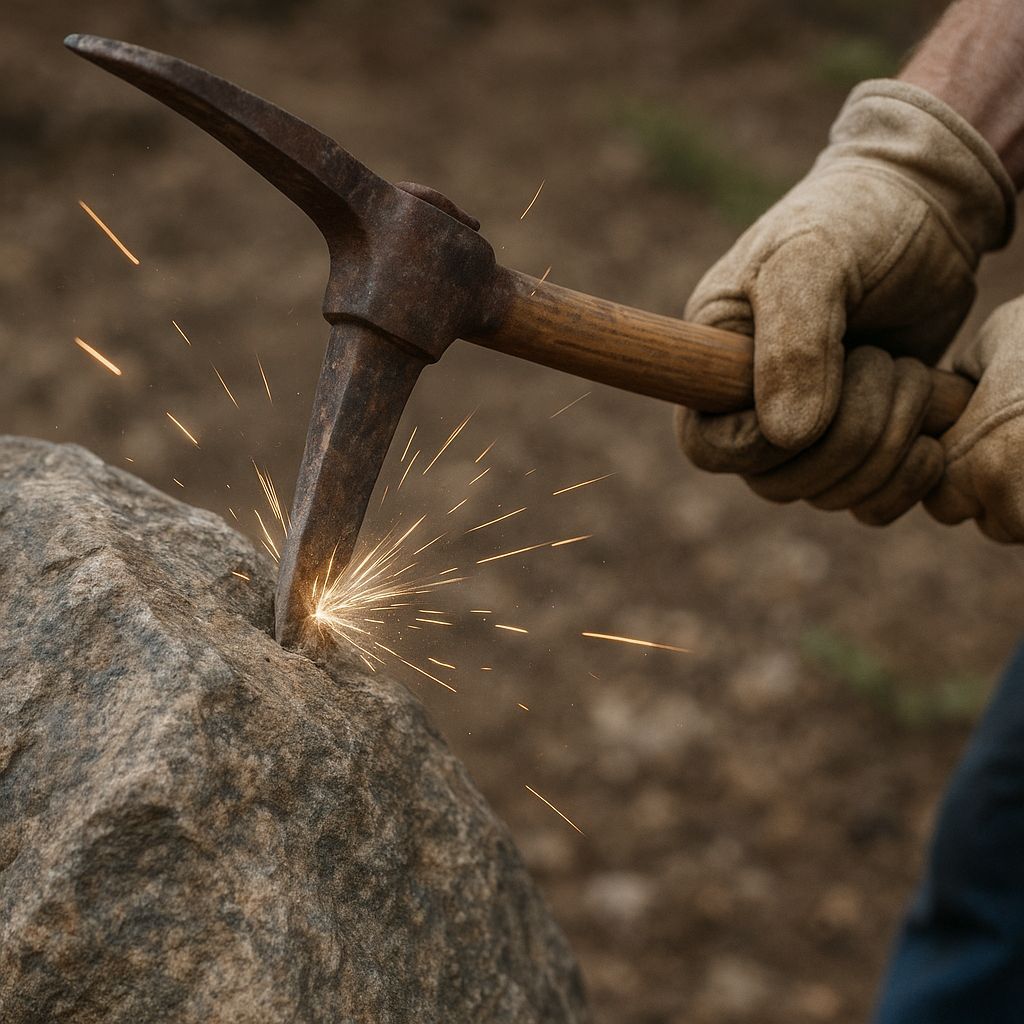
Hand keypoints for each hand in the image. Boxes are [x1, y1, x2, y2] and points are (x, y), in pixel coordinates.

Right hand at [678, 79, 1012, 518]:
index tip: (809, 393)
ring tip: (911, 373)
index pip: (708, 447)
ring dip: (887, 442)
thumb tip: (786, 436)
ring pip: (830, 494)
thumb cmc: (855, 218)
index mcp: (714, 362)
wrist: (929, 208)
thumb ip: (793, 342)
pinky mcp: (864, 443)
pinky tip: (931, 429)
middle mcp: (754, 406)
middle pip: (777, 482)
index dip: (757, 443)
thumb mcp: (813, 258)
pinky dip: (908, 477)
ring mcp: (810, 429)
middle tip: (884, 360)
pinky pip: (871, 503)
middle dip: (848, 432)